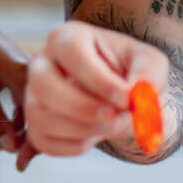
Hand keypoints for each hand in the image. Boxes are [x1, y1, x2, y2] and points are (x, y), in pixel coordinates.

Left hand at [0, 25, 39, 170]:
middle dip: (19, 142)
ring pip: (32, 114)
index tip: (20, 165)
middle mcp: (34, 76)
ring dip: (13, 133)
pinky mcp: (24, 78)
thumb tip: (11, 148)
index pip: (39, 119)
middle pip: (39, 119)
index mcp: (26, 75)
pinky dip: (11, 121)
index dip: (32, 145)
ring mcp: (31, 76)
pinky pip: (25, 105)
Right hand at [25, 20, 168, 157]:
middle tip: (115, 117)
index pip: (70, 53)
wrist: (120, 96)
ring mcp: (33, 96)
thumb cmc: (130, 71)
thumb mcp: (148, 62)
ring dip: (85, 129)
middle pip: (43, 85)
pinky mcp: (34, 126)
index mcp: (66, 38)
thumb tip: (138, 94)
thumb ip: (149, 73)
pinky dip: (78, 144)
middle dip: (82, 108)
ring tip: (115, 124)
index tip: (127, 99)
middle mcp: (41, 64)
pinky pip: (47, 143)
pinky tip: (97, 133)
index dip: (98, 80)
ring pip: (42, 117)